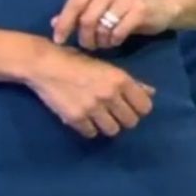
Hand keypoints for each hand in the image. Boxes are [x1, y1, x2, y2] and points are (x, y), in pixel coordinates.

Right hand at [28, 41, 155, 138]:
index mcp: (119, 79)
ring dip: (107, 125)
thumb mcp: (105, 67)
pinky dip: (88, 128)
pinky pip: (91, 133)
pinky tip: (83, 117)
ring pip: (113, 130)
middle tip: (113, 111)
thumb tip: (151, 92)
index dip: (139, 108)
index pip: (145, 106)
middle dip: (123, 118)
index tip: (130, 106)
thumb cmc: (76, 61)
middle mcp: (109, 94)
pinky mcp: (76, 118)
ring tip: (98, 116)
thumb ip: (129, 81)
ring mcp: (92, 108)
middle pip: (131, 122)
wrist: (44, 64)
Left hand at [50, 0, 176, 50]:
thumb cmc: (124, 9)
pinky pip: (119, 31)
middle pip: (87, 17)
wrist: (160, 8)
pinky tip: (116, 41)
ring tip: (103, 43)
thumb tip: (53, 23)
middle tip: (88, 46)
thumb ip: (78, 13)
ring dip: (100, 40)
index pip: (74, 3)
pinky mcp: (140, 8)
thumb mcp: (100, 8)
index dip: (64, 23)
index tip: (59, 40)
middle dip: (85, 37)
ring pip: (103, 26)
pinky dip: (114, 40)